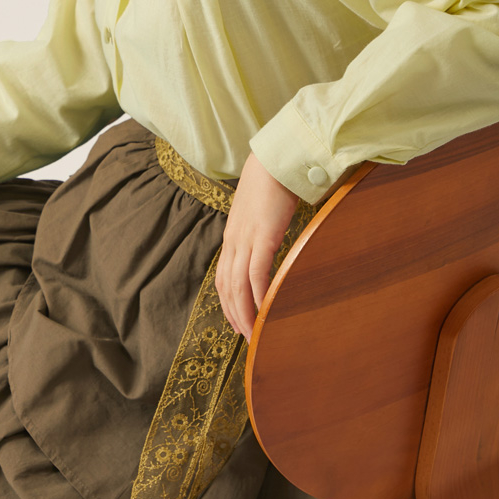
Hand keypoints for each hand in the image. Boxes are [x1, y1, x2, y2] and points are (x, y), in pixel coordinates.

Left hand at [215, 151, 297, 341]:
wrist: (274, 161)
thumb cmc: (271, 184)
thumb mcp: (259, 214)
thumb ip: (260, 231)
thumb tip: (269, 244)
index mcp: (232, 237)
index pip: (224, 278)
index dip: (228, 303)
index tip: (237, 321)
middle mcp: (233, 241)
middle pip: (227, 287)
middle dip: (234, 315)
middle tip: (245, 337)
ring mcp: (246, 239)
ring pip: (238, 285)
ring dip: (245, 312)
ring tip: (254, 332)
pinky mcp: (262, 236)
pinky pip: (257, 273)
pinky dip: (260, 294)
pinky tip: (266, 309)